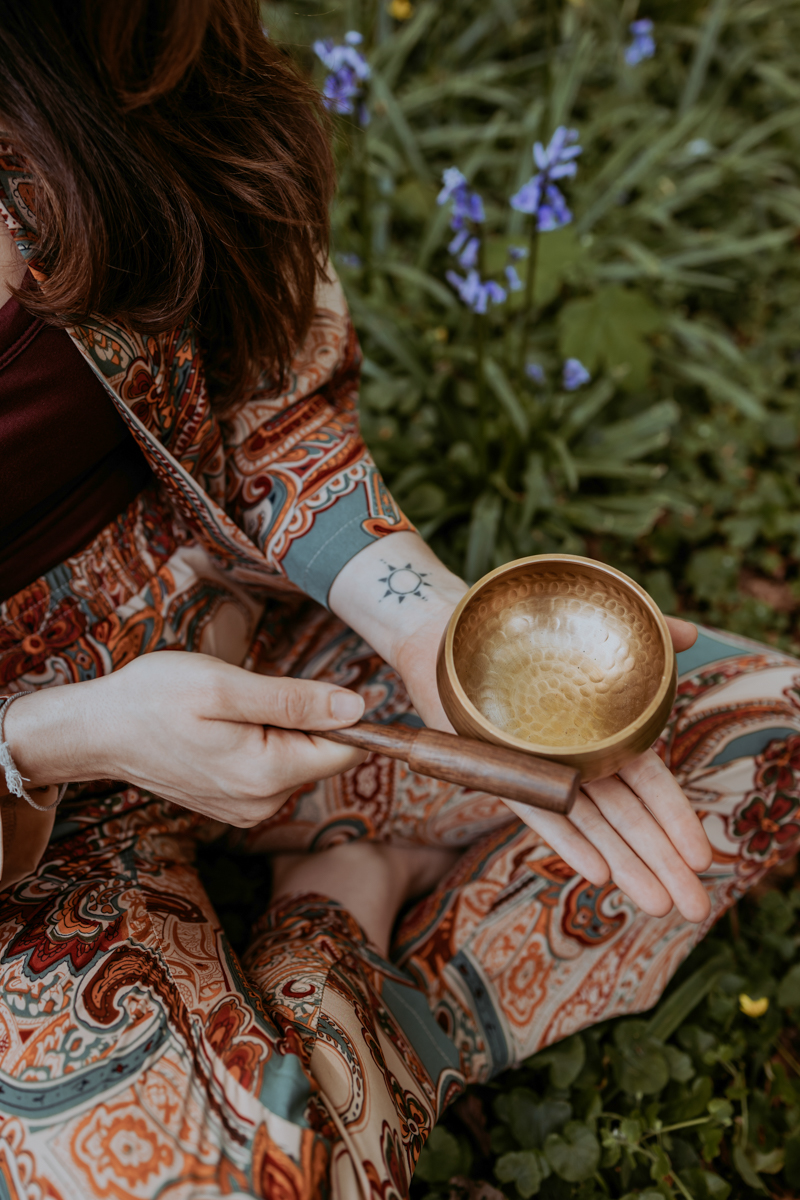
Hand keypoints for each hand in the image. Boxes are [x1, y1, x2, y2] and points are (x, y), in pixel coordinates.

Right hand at [5, 652, 366, 826]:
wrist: (98, 730)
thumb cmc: (153, 698)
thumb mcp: (224, 685)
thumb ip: (294, 699)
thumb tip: (357, 708)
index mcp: (266, 775)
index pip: (345, 750)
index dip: (342, 713)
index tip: (309, 688)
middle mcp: (263, 804)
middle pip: (321, 754)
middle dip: (299, 717)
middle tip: (247, 697)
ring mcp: (248, 809)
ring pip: (296, 759)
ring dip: (276, 729)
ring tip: (227, 712)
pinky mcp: (236, 805)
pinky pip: (272, 769)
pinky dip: (258, 743)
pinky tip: (220, 730)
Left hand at [390, 582, 710, 923]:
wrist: (449, 637)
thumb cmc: (527, 637)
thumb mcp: (590, 636)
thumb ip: (643, 639)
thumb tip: (690, 632)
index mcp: (607, 736)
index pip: (651, 785)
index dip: (676, 819)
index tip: (703, 856)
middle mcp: (579, 762)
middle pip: (628, 818)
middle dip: (662, 861)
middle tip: (695, 907)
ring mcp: (542, 773)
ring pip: (591, 825)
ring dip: (625, 864)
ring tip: (658, 904)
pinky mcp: (503, 776)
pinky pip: (538, 811)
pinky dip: (567, 841)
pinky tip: (598, 873)